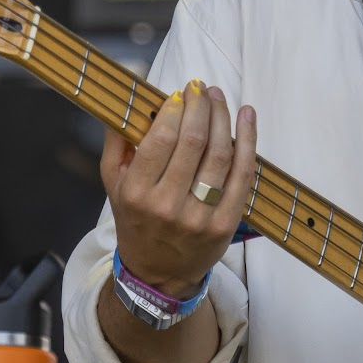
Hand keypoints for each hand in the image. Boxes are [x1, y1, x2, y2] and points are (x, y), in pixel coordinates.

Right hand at [101, 78, 255, 297]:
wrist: (158, 272)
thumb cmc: (136, 218)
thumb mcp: (114, 183)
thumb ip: (118, 139)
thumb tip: (131, 92)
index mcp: (137, 192)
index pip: (161, 138)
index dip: (175, 109)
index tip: (180, 93)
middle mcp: (167, 206)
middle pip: (193, 142)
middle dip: (201, 107)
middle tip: (202, 89)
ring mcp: (199, 217)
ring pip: (220, 154)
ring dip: (223, 118)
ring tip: (219, 98)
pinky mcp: (225, 224)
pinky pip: (243, 175)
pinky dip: (249, 141)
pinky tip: (247, 117)